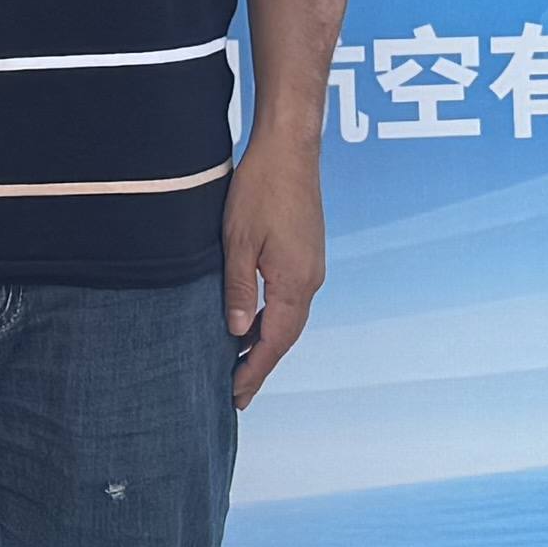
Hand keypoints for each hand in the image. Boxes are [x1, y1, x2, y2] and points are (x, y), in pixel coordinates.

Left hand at [223, 143, 329, 409]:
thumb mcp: (237, 241)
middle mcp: (310, 281)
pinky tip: (251, 323)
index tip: (236, 397)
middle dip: (260, 365)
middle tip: (236, 394)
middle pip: (285, 336)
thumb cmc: (260, 189)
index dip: (254, 371)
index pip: (274, 342)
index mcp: (295, 283)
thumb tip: (236, 333)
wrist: (290, 149)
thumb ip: (238, 290)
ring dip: (265, 343)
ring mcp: (311, 267)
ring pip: (288, 318)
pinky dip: (271, 319)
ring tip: (238, 365)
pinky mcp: (306, 255)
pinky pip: (289, 299)